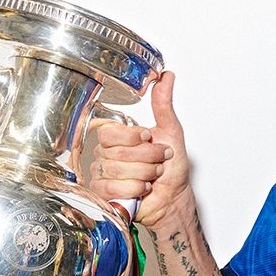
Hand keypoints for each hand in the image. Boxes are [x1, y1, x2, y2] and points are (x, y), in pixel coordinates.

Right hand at [89, 71, 192, 227]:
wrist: (173, 198)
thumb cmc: (172, 169)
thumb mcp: (171, 131)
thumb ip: (164, 104)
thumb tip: (166, 76)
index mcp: (117, 137)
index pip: (110, 132)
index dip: (134, 138)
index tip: (149, 140)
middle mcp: (106, 154)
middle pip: (118, 153)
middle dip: (148, 159)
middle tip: (158, 163)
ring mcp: (102, 174)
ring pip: (118, 171)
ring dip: (145, 175)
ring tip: (152, 177)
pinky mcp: (102, 194)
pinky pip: (114, 188)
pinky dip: (135, 190)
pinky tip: (141, 190)